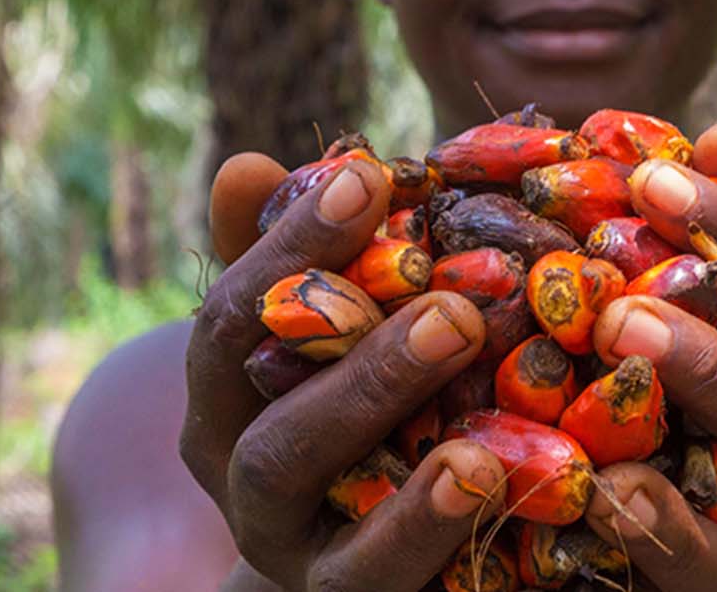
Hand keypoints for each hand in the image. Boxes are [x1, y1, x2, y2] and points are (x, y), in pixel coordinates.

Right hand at [182, 157, 506, 590]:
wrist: (368, 546)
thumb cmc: (356, 407)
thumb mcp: (324, 332)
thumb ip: (296, 260)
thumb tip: (247, 165)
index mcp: (228, 396)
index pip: (235, 315)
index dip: (294, 245)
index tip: (370, 174)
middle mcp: (241, 476)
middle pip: (275, 423)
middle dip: (358, 364)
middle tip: (452, 310)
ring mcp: (292, 550)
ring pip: (316, 508)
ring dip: (393, 453)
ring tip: (469, 405)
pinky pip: (378, 576)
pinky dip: (429, 532)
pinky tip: (487, 480)